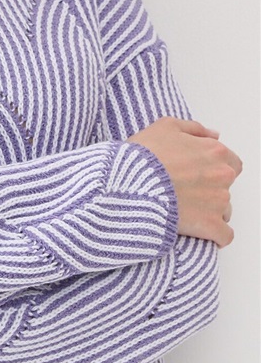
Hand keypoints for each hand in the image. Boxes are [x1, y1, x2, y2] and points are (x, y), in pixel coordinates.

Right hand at [129, 117, 241, 247]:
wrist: (130, 182)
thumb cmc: (144, 155)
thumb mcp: (165, 126)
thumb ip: (194, 128)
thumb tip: (214, 135)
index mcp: (215, 151)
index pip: (231, 162)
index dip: (213, 168)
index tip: (196, 173)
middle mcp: (222, 175)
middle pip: (227, 186)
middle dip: (211, 189)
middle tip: (186, 191)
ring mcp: (218, 201)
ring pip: (225, 210)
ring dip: (209, 211)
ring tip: (184, 210)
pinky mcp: (210, 225)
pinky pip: (224, 236)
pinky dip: (215, 235)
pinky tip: (199, 231)